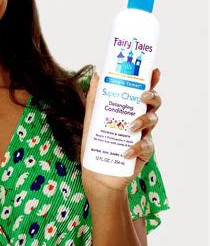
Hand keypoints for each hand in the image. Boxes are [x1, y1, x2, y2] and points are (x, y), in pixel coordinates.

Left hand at [81, 68, 161, 197]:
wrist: (97, 173)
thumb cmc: (95, 144)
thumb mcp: (92, 119)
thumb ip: (94, 99)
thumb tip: (98, 75)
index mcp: (127, 109)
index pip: (141, 91)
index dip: (151, 81)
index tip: (154, 71)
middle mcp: (138, 119)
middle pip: (153, 103)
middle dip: (152, 96)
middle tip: (143, 96)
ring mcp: (143, 135)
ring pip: (152, 120)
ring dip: (143, 120)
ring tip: (131, 126)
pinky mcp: (144, 152)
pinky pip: (146, 146)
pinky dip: (136, 147)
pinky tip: (126, 151)